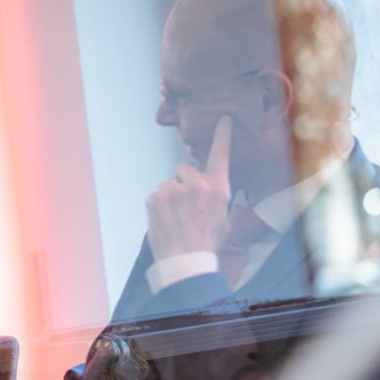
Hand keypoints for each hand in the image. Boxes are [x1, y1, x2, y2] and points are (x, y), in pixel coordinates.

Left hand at [146, 116, 232, 260]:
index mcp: (218, 188)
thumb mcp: (224, 217)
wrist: (185, 260)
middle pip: (185, 168)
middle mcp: (197, 183)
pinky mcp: (156, 196)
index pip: (220, 155)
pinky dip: (159, 205)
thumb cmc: (206, 243)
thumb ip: (218, 198)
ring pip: (169, 183)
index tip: (222, 119)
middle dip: (183, 181)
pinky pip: (157, 194)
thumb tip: (211, 191)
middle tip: (186, 206)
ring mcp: (175, 188)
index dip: (222, 136)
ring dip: (171, 195)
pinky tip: (166, 220)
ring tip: (176, 218)